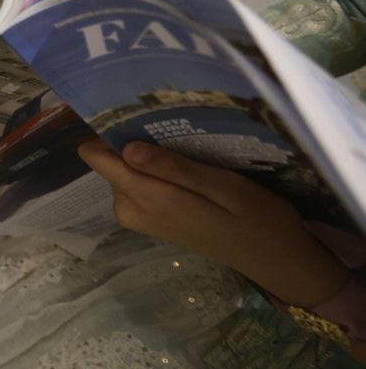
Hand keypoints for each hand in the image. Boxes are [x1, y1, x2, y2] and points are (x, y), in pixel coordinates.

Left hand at [77, 140, 349, 306]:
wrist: (272, 258)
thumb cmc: (256, 218)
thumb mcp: (223, 187)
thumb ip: (174, 168)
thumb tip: (127, 149)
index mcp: (146, 199)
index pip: (96, 157)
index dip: (109, 130)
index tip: (132, 111)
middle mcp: (130, 209)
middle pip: (109, 160)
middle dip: (134, 141)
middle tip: (173, 129)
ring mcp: (137, 216)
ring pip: (122, 170)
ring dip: (147, 155)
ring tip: (185, 146)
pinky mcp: (148, 218)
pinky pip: (136, 183)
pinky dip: (155, 170)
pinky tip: (186, 166)